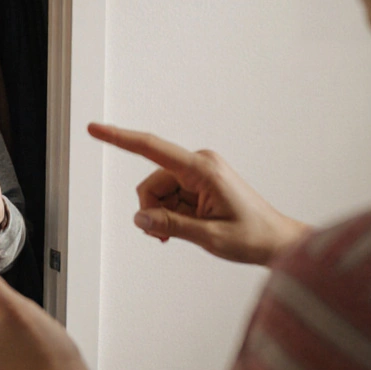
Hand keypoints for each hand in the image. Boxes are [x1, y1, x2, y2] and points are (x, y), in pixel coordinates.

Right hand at [88, 122, 309, 264]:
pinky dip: (169, 215)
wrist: (276, 241)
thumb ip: (170, 226)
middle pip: (151, 182)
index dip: (119, 138)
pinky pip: (168, 197)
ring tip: (183, 232)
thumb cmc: (253, 236)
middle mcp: (198, 164)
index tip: (94, 128)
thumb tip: (139, 218)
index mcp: (203, 169)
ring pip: (157, 192)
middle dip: (152, 210)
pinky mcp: (198, 182)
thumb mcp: (209, 237)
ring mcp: (198, 172)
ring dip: (162, 215)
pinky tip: (185, 227)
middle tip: (166, 236)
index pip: (151, 148)